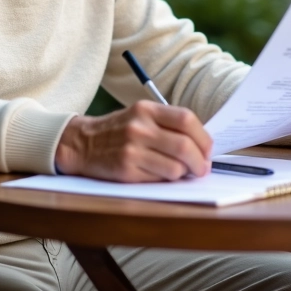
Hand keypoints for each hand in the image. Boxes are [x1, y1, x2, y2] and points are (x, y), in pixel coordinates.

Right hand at [55, 102, 211, 181]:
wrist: (82, 143)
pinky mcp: (126, 170)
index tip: (208, 150)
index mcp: (146, 110)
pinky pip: (159, 179)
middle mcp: (139, 127)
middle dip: (200, 162)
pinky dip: (165, 179)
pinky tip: (160, 175)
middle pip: (185, 146)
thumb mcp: (140, 116)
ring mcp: (132, 149)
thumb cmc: (119, 131)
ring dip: (183, 174)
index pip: (187, 120)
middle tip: (202, 168)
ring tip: (179, 172)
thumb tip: (202, 146)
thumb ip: (168, 124)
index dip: (204, 138)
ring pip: (175, 168)